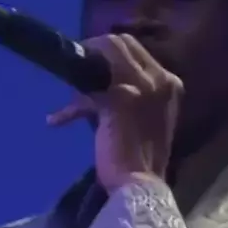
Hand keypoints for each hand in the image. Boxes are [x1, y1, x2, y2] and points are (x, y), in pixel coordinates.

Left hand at [47, 34, 182, 192]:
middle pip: (119, 43)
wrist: (141, 184)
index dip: (107, 50)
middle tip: (75, 70)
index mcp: (170, 82)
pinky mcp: (120, 97)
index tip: (90, 64)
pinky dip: (70, 108)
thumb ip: (135, 93)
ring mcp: (141, 85)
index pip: (135, 48)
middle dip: (91, 52)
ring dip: (80, 75)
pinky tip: (57, 121)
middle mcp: (159, 78)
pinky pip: (86, 91)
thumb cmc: (143, 156)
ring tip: (69, 101)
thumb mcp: (149, 116)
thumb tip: (101, 80)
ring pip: (102, 56)